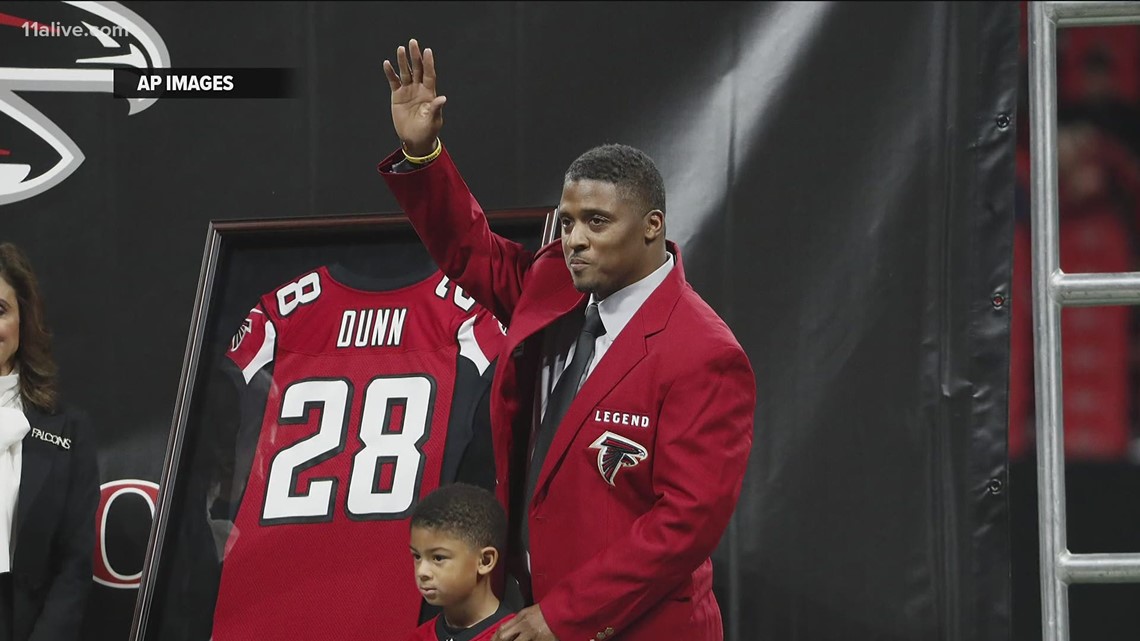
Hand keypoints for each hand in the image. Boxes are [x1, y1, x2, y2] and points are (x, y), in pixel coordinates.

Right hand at [382, 38, 445, 156]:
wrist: (414, 139)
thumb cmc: (427, 131)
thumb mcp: (433, 121)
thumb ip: (435, 108)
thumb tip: (442, 98)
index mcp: (430, 93)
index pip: (429, 74)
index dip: (428, 63)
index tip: (427, 51)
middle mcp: (419, 89)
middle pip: (417, 69)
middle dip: (415, 56)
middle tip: (413, 42)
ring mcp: (408, 91)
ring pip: (405, 73)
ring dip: (402, 61)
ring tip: (400, 49)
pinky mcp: (398, 95)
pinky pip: (394, 81)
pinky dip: (390, 73)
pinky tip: (387, 64)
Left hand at [491, 604, 557, 640]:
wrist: (563, 612)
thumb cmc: (550, 611)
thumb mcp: (531, 612)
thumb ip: (520, 620)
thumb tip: (511, 628)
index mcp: (522, 616)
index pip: (502, 628)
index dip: (494, 637)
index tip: (493, 640)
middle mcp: (524, 625)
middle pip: (504, 636)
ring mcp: (531, 635)